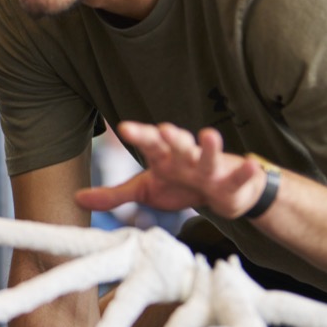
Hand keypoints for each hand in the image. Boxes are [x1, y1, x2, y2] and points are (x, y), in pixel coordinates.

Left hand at [73, 121, 266, 219]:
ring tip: (209, 135)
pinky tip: (250, 165)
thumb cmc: (178, 185)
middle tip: (166, 129)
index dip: (138, 134)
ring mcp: (209, 167)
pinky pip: (238, 176)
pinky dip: (244, 172)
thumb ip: (113, 195)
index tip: (124, 128)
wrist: (217, 194)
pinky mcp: (231, 181)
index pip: (148, 142)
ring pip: (208, 155)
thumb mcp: (143, 190)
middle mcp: (185, 157)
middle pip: (178, 144)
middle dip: (173, 136)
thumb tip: (76, 198)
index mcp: (162, 156)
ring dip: (208, 146)